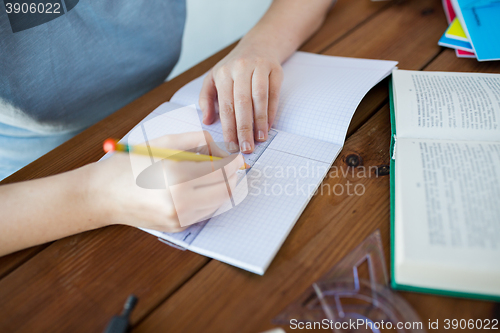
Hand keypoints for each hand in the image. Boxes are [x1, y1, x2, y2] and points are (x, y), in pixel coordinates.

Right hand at [88, 131, 243, 231]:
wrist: (103, 195)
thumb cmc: (132, 164)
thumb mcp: (164, 143)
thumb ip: (197, 140)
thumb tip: (224, 149)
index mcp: (176, 175)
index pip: (221, 171)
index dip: (233, 163)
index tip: (238, 157)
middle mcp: (179, 201)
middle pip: (225, 190)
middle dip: (232, 177)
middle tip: (233, 166)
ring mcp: (179, 218)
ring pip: (218, 203)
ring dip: (222, 189)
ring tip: (215, 176)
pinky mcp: (177, 228)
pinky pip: (205, 213)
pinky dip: (209, 200)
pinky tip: (200, 189)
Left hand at [199, 43, 283, 152]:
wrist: (260, 44)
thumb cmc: (234, 67)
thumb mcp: (214, 77)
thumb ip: (206, 98)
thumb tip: (207, 120)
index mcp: (224, 73)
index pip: (226, 105)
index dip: (229, 127)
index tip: (231, 145)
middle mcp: (241, 68)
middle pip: (242, 103)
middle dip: (244, 128)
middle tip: (246, 148)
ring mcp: (259, 67)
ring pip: (260, 98)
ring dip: (260, 122)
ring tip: (260, 139)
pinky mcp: (275, 70)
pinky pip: (274, 94)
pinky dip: (271, 112)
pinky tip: (269, 126)